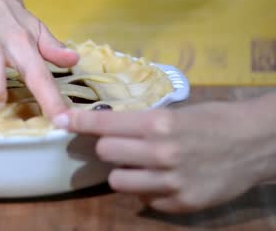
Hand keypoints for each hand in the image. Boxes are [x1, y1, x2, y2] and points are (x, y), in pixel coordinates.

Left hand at [60, 95, 275, 212]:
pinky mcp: (181, 203)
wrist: (256, 144)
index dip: (79, 121)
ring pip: (117, 181)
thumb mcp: (177, 113)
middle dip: (107, 147)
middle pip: (105, 152)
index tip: (60, 120)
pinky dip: (147, 191)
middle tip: (119, 144)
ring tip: (140, 165)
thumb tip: (106, 128)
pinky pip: (144, 200)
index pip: (106, 124)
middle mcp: (161, 152)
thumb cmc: (215, 120)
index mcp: (159, 124)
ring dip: (123, 172)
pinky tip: (162, 180)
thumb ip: (142, 124)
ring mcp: (171, 181)